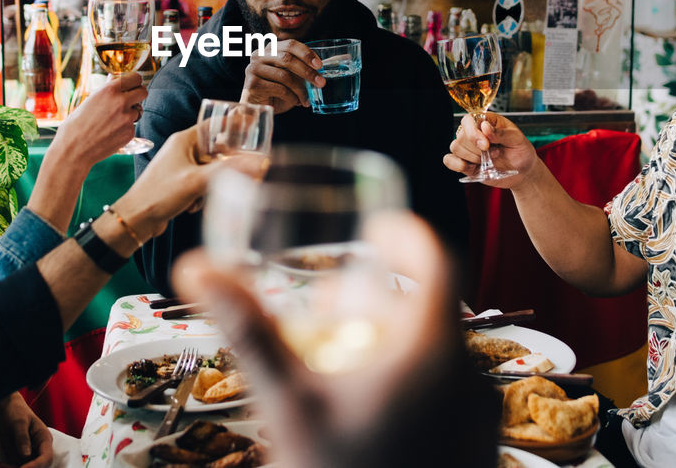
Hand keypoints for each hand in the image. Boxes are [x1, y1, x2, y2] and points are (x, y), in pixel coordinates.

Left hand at [0, 393, 52, 467]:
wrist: (5, 409)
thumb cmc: (15, 411)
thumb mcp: (19, 422)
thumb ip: (22, 438)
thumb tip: (26, 456)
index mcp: (44, 438)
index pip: (46, 457)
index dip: (36, 466)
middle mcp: (39, 449)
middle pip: (39, 467)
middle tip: (8, 467)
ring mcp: (29, 454)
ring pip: (26, 467)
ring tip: (3, 465)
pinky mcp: (19, 457)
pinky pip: (16, 467)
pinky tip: (2, 465)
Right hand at [54, 71, 147, 167]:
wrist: (74, 148)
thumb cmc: (77, 124)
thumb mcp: (90, 100)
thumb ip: (106, 91)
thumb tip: (116, 81)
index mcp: (109, 90)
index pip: (135, 78)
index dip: (134, 82)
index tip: (132, 86)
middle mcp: (121, 102)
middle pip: (143, 92)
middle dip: (138, 95)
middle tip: (131, 100)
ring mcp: (127, 118)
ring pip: (138, 111)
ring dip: (130, 114)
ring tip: (112, 121)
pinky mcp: (129, 133)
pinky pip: (132, 126)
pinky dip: (125, 128)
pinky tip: (111, 133)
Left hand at [117, 127, 248, 240]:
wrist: (137, 218)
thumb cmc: (159, 195)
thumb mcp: (197, 181)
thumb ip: (228, 171)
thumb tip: (256, 163)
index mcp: (184, 141)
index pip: (214, 124)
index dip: (233, 124)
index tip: (251, 124)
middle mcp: (182, 150)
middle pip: (216, 150)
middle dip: (225, 166)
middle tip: (237, 175)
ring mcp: (181, 167)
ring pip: (211, 170)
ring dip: (212, 185)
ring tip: (203, 196)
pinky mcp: (180, 183)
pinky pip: (202, 183)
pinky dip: (202, 194)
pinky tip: (194, 205)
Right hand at [171, 213, 498, 467]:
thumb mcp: (288, 402)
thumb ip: (248, 330)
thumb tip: (195, 267)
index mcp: (432, 351)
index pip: (437, 260)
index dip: (406, 235)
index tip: (375, 229)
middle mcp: (469, 377)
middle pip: (434, 308)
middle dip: (383, 296)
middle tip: (336, 302)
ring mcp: (480, 417)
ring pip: (443, 352)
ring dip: (397, 339)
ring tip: (344, 356)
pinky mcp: (478, 447)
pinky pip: (452, 392)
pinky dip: (415, 378)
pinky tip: (369, 406)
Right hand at [240, 39, 323, 113]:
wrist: (259, 108)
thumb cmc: (276, 91)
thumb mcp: (290, 77)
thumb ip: (300, 69)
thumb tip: (320, 70)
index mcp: (270, 49)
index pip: (290, 44)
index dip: (306, 53)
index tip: (319, 65)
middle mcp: (259, 55)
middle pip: (287, 59)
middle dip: (307, 72)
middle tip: (321, 83)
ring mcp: (253, 69)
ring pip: (285, 76)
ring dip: (300, 90)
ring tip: (307, 99)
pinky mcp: (253, 84)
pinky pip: (279, 89)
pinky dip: (292, 97)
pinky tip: (296, 102)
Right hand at [443, 112, 537, 188]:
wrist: (522, 172)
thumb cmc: (520, 151)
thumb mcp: (517, 139)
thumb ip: (501, 133)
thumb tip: (484, 127)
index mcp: (485, 121)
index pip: (468, 120)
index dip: (473, 133)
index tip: (486, 145)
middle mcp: (473, 132)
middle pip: (461, 136)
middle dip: (477, 149)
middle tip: (495, 153)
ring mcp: (468, 148)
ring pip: (455, 148)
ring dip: (472, 157)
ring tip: (489, 160)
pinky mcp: (464, 162)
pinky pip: (449, 160)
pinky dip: (457, 164)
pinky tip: (471, 167)